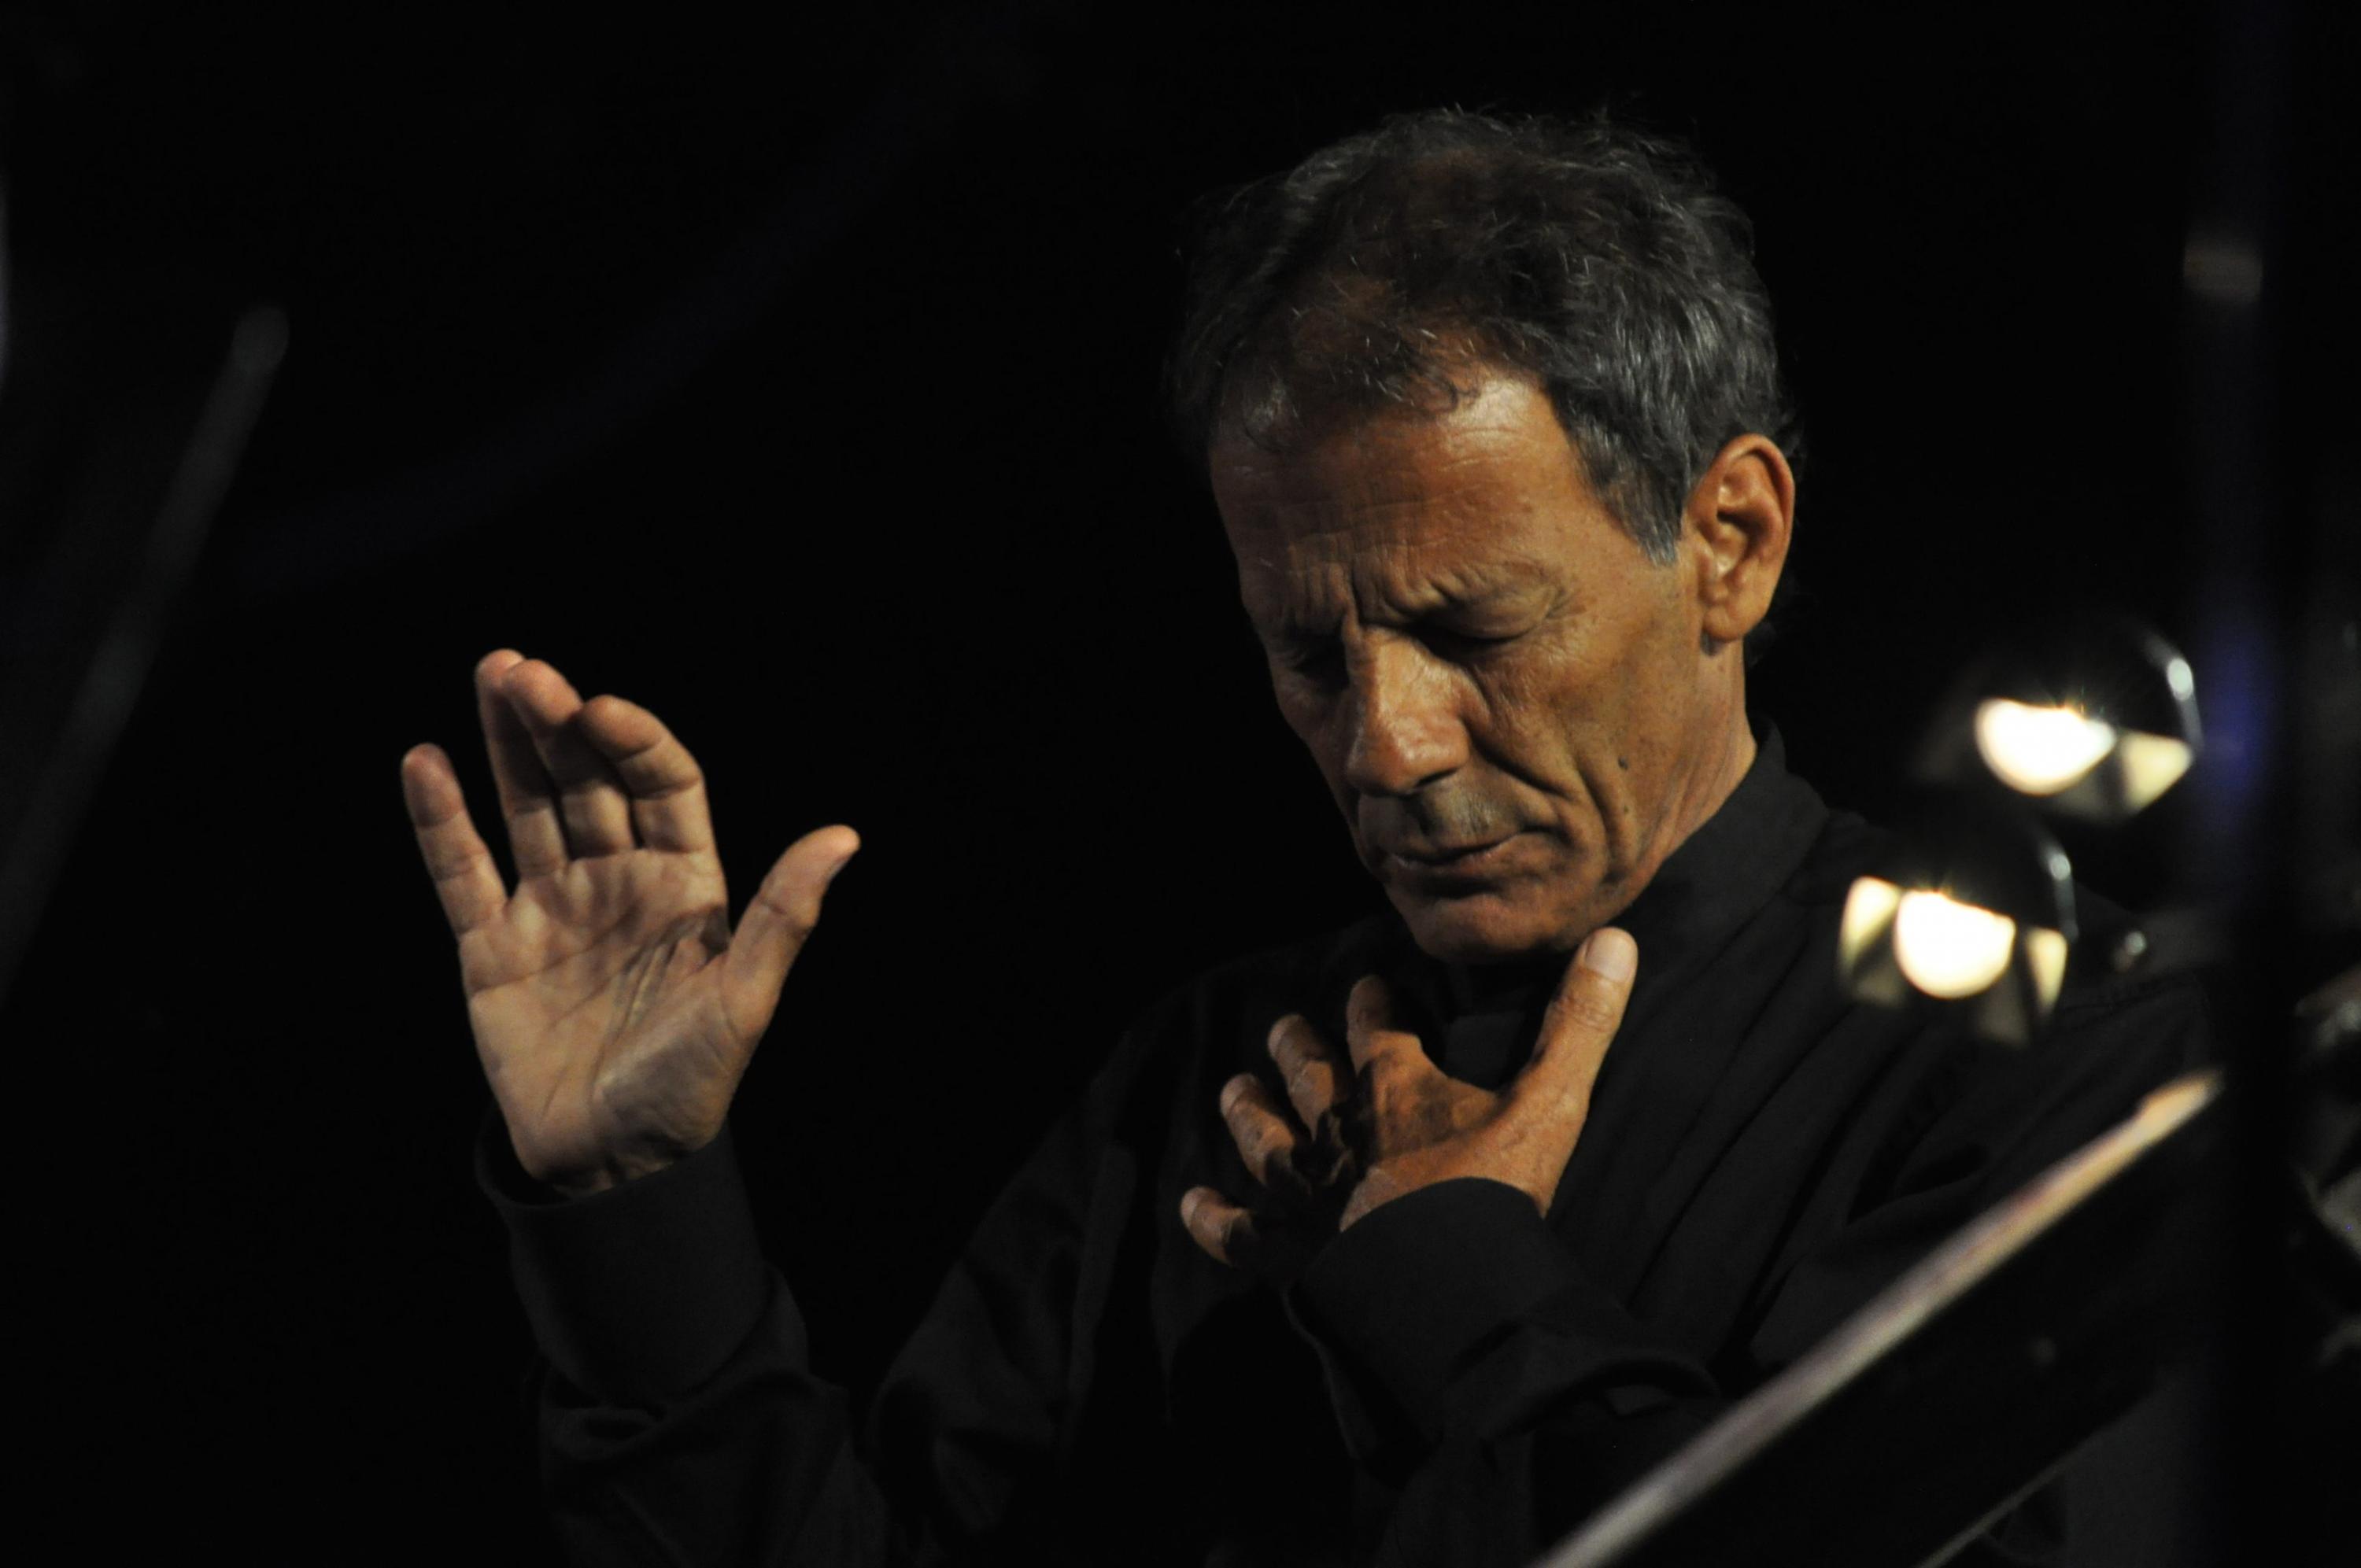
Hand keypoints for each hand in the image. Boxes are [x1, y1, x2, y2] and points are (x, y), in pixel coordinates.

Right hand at [401, 650, 857, 1196]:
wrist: (614, 1164)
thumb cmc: (692, 1085)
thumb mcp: (745, 1000)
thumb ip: (783, 915)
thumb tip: (844, 837)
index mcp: (685, 884)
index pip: (662, 785)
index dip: (634, 740)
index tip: (601, 708)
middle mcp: (618, 881)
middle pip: (587, 779)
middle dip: (557, 721)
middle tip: (520, 668)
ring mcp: (552, 909)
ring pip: (527, 807)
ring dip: (506, 743)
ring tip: (491, 673)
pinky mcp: (492, 948)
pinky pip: (463, 872)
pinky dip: (441, 821)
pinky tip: (424, 763)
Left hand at [1182, 928, 1635, 1270]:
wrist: (1445, 1281)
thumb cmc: (1496, 1190)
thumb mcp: (1549, 1101)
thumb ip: (1579, 1023)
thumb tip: (1615, 938)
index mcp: (1395, 1088)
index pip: (1376, 1030)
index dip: (1372, 1008)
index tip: (1365, 989)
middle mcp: (1338, 1128)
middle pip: (1309, 1077)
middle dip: (1297, 1050)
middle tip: (1282, 1029)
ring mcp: (1306, 1188)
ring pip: (1264, 1139)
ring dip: (1248, 1113)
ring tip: (1233, 1090)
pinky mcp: (1287, 1248)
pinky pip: (1239, 1232)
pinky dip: (1213, 1219)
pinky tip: (1192, 1206)